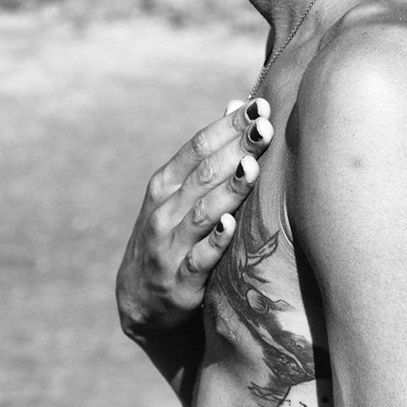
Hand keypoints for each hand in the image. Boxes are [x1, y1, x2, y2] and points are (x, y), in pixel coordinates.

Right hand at [116, 97, 273, 343]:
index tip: (259, 107)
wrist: (141, 302)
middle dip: (236, 149)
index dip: (228, 126)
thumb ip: (207, 154)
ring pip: (201, 212)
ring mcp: (169, 247)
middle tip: (265, 127)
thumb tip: (236, 104)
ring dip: (227, 190)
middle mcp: (164, 211)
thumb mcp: (178, 195)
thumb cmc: (171, 236)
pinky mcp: (180, 283)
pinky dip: (213, 242)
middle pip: (204, 174)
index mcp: (165, 185)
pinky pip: (199, 259)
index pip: (198, 147)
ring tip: (251, 166)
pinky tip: (230, 224)